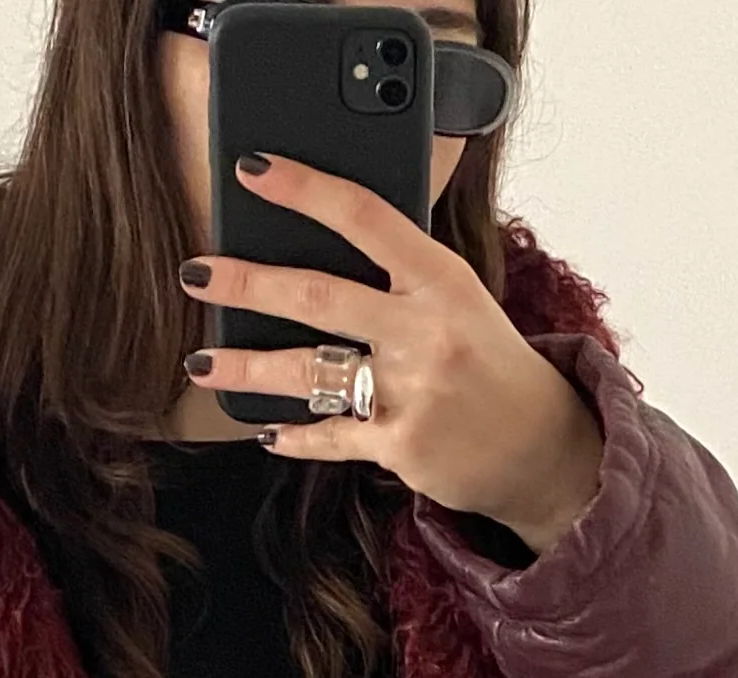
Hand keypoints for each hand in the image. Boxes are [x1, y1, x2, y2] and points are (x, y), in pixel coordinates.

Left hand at [179, 151, 603, 554]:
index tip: (253, 171)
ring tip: (202, 362)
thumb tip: (328, 234)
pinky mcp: (401, 445)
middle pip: (318, 297)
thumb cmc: (488, 361)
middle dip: (248, 284)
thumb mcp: (458, 296)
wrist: (540, 445)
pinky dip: (294, 436)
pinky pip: (330, 437)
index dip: (304, 190)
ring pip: (309, 373)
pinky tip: (264, 429)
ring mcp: (411, 392)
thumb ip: (401, 270)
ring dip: (246, 367)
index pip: (365, 217)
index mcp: (440, 278)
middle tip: (197, 273)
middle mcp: (425, 330)